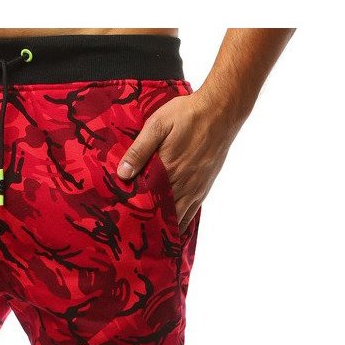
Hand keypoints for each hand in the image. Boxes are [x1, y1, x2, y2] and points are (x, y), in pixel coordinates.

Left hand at [117, 90, 241, 228]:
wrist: (221, 110)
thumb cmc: (188, 115)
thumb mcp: (158, 125)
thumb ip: (140, 150)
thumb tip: (123, 174)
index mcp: (168, 171)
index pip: (148, 201)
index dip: (136, 213)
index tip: (123, 220)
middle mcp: (183, 185)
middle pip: (162, 214)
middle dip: (148, 223)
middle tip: (132, 231)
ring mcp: (196, 188)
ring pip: (178, 217)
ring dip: (164, 226)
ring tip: (150, 234)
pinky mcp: (204, 187)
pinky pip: (191, 213)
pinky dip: (180, 223)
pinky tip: (172, 227)